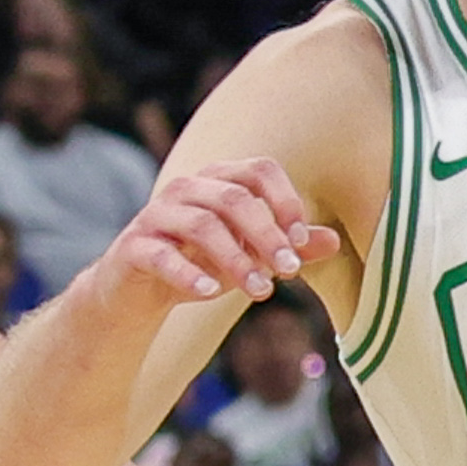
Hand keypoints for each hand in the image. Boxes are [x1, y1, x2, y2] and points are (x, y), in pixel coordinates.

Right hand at [88, 158, 336, 314]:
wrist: (137, 294)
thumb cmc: (200, 265)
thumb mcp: (250, 257)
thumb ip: (288, 248)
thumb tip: (333, 241)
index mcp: (217, 181)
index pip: (259, 171)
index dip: (285, 201)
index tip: (303, 241)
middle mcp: (186, 189)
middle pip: (234, 198)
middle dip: (267, 234)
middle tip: (290, 271)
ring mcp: (156, 215)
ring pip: (202, 225)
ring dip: (237, 260)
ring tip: (262, 292)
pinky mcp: (133, 247)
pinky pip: (162, 255)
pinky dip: (189, 274)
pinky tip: (212, 294)